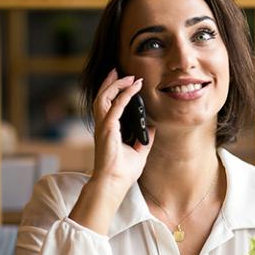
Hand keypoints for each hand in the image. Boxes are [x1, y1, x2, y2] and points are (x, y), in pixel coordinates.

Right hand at [91, 68, 154, 192]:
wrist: (114, 184)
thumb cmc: (122, 172)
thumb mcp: (138, 152)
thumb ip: (144, 139)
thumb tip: (153, 128)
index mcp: (108, 130)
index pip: (108, 105)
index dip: (114, 92)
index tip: (124, 83)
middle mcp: (103, 126)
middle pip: (102, 97)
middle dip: (110, 82)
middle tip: (118, 71)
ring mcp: (103, 126)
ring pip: (104, 97)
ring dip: (116, 84)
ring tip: (127, 76)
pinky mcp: (108, 128)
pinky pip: (116, 106)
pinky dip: (125, 94)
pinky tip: (134, 87)